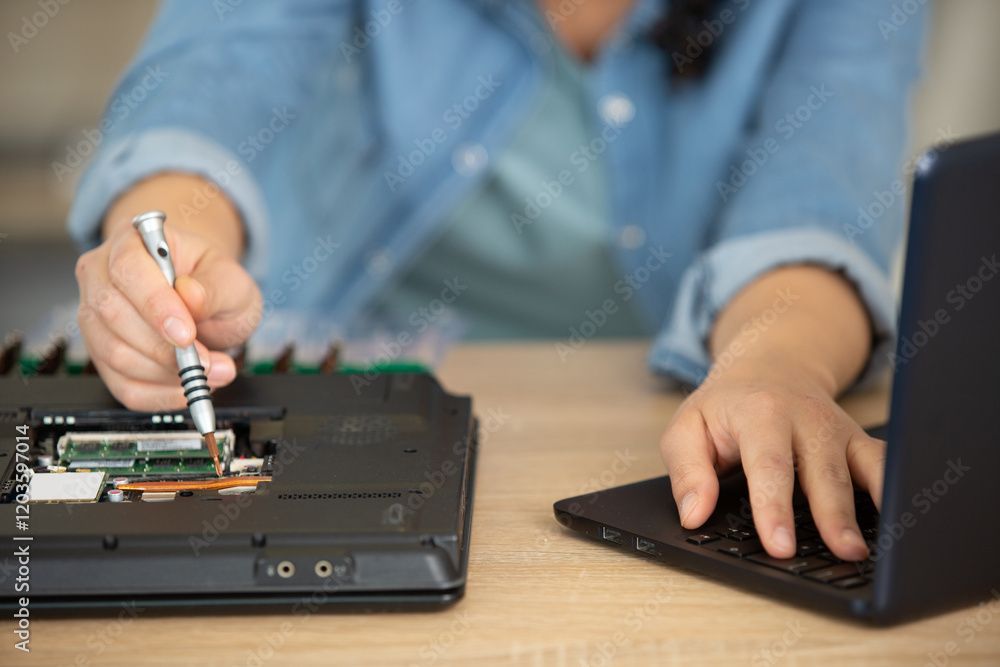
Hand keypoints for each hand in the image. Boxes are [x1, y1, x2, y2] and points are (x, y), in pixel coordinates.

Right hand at [75, 210, 260, 411]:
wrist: (202, 299)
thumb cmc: (210, 281)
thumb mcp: (230, 278)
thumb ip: (215, 287)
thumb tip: (190, 297)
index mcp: (131, 243)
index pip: (128, 270)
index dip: (155, 305)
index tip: (186, 334)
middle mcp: (101, 277)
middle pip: (112, 315)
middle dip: (163, 348)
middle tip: (207, 362)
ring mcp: (94, 318)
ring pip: (114, 354)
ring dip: (166, 374)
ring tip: (210, 372)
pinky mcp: (102, 355)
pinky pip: (121, 385)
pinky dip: (158, 395)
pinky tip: (187, 388)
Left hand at [660, 358, 883, 560]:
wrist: (769, 368)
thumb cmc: (725, 406)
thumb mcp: (687, 428)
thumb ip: (687, 472)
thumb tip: (694, 515)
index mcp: (761, 414)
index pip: (769, 466)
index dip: (775, 507)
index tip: (780, 545)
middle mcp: (807, 420)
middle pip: (823, 471)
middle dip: (833, 514)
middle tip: (842, 552)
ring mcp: (839, 431)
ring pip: (862, 469)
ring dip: (871, 508)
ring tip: (870, 548)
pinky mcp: (860, 442)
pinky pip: (885, 464)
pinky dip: (895, 490)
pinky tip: (900, 521)